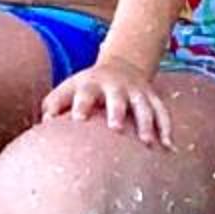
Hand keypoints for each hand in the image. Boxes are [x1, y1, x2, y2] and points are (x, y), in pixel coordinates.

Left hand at [42, 56, 171, 145]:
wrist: (121, 66)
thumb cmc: (86, 88)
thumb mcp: (68, 89)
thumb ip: (54, 105)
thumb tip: (45, 124)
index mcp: (91, 84)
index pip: (85, 93)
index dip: (81, 104)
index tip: (78, 119)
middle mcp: (116, 86)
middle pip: (117, 98)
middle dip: (117, 111)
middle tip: (116, 128)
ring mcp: (137, 91)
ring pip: (145, 106)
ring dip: (147, 123)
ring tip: (148, 143)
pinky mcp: (152, 98)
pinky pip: (163, 113)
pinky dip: (167, 129)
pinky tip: (169, 148)